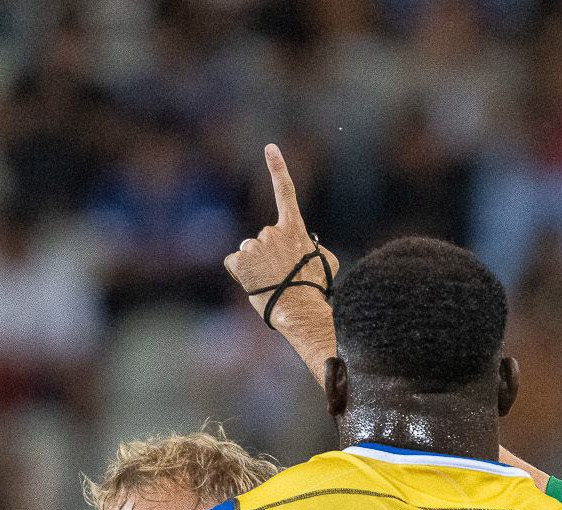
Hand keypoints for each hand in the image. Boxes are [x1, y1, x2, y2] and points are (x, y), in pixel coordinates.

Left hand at [224, 143, 338, 332]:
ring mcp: (254, 246)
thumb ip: (313, 248)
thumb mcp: (325, 264)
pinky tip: (256, 285)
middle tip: (281, 276)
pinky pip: (235, 265)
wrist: (300, 309)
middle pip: (263, 239)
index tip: (270, 148)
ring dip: (256, 266)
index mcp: (294, 230)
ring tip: (271, 283)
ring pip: (249, 252)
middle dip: (268, 254)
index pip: (286, 193)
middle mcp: (272, 232)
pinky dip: (242, 275)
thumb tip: (307, 247)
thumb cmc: (314, 289)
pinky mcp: (239, 261)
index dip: (278, 169)